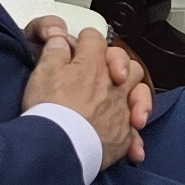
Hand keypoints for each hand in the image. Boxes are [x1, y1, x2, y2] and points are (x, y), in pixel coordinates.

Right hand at [22, 28, 142, 168]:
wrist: (59, 147)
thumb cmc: (50, 110)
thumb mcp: (44, 71)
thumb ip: (54, 50)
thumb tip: (59, 37)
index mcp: (93, 64)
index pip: (94, 38)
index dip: (84, 41)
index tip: (76, 48)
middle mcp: (114, 85)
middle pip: (127, 64)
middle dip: (117, 65)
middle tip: (101, 74)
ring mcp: (121, 110)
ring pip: (140, 92)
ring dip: (135, 96)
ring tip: (122, 103)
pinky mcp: (123, 136)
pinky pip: (134, 132)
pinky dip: (133, 137)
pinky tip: (128, 144)